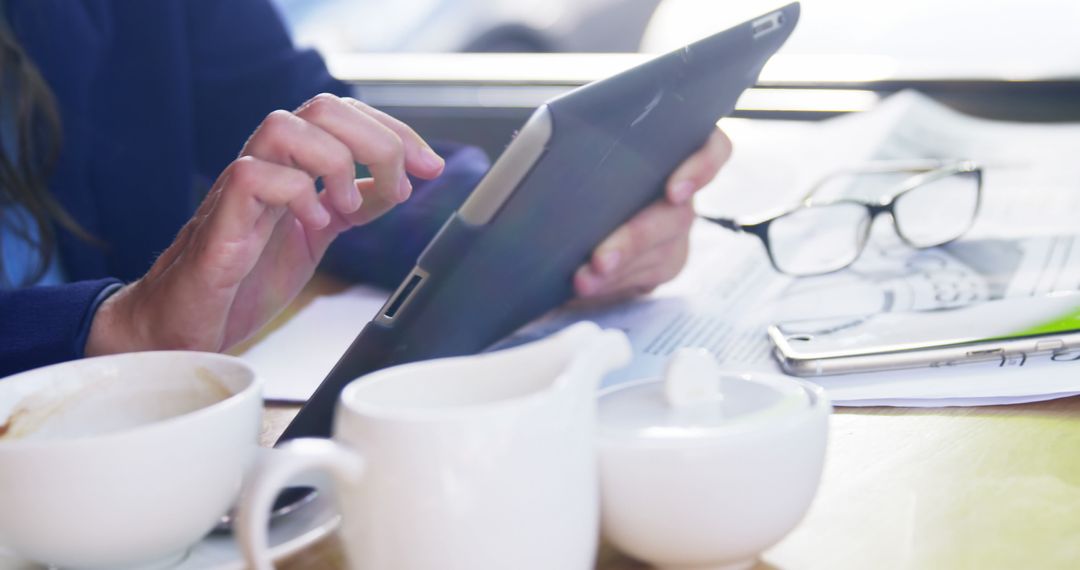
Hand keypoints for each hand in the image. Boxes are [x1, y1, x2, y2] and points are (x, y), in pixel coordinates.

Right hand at [86, 94, 444, 354]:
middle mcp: (268, 167)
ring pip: (283, 125)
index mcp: (293, 167)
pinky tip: (312, 223)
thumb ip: (351, 206)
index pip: (346, 117)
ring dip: (334, 160)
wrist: (186, 327)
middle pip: (322, 107)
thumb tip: (396, 184)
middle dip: (377, 139)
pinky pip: (252, 176)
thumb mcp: (317, 237)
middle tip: (400, 185)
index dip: (396, 132)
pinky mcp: (220, 222)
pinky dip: (294, 193)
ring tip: (347, 205)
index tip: (431, 167)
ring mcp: (240, 191)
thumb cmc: (242, 281)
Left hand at [572, 127, 731, 302]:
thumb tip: (534, 144)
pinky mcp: (661, 265)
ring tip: (581, 281)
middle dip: (634, 240)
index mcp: (673, 150)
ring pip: (659, 256)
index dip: (702, 167)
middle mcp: (683, 193)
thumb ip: (577, 137)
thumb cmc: (578, 160)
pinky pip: (644, 279)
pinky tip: (589, 287)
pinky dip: (613, 285)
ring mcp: (675, 234)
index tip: (674, 191)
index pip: (713, 149)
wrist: (566, 202)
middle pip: (676, 216)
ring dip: (618, 271)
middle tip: (600, 259)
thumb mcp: (579, 141)